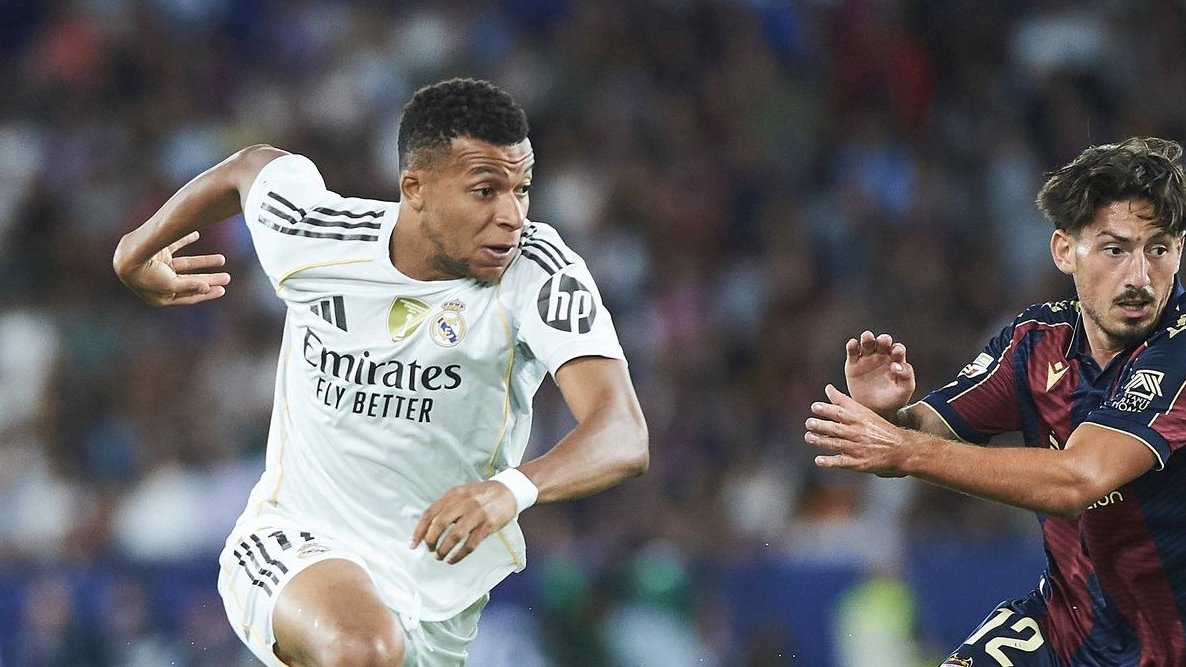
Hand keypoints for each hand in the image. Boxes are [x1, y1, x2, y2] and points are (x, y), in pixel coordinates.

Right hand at [116, 231, 230, 305]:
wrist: (127, 254)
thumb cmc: (148, 274)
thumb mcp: (171, 285)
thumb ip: (190, 286)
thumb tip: (207, 288)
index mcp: (160, 297)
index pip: (188, 297)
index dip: (206, 294)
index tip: (223, 289)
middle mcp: (159, 283)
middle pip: (190, 281)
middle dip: (209, 279)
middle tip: (228, 277)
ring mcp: (157, 266)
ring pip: (186, 264)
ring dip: (203, 262)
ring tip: (222, 260)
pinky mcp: (156, 252)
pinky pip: (173, 245)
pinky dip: (185, 239)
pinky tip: (196, 234)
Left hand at [410, 480, 516, 563]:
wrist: (509, 491)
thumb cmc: (482, 495)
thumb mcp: (462, 494)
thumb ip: (446, 506)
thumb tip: (428, 527)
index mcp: (453, 495)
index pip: (430, 513)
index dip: (419, 530)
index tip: (413, 544)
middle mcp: (463, 503)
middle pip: (439, 524)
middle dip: (430, 540)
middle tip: (429, 550)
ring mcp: (476, 514)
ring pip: (454, 535)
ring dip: (444, 549)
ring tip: (439, 556)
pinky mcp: (488, 525)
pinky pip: (470, 544)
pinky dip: (458, 555)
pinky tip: (453, 560)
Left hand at [805, 384, 910, 476]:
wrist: (900, 448)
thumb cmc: (878, 428)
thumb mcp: (864, 412)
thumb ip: (844, 401)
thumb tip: (828, 388)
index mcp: (859, 419)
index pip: (841, 413)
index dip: (827, 409)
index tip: (815, 407)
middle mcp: (858, 433)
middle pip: (837, 428)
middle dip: (822, 425)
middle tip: (809, 423)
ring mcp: (858, 448)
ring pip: (837, 444)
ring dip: (821, 441)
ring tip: (808, 437)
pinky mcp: (858, 463)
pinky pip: (842, 462)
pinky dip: (830, 462)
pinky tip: (819, 460)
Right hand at [844, 331, 914, 419]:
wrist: (874, 411)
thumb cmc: (893, 400)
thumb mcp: (904, 390)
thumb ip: (906, 376)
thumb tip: (896, 365)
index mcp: (896, 361)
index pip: (897, 349)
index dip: (897, 350)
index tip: (895, 355)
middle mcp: (882, 356)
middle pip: (883, 342)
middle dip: (883, 339)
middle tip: (883, 342)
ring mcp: (867, 359)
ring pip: (867, 343)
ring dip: (868, 338)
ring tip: (867, 338)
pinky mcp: (853, 364)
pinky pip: (852, 351)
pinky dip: (852, 345)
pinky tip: (853, 344)